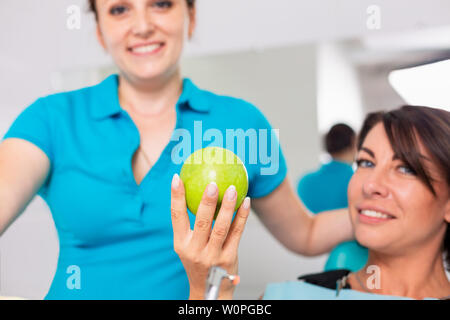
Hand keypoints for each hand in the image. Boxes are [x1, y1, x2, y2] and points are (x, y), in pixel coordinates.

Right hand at [170, 173, 250, 299]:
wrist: (209, 289)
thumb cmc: (198, 260)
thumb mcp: (187, 246)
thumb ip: (190, 225)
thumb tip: (195, 190)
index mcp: (181, 244)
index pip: (176, 217)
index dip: (176, 197)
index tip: (177, 178)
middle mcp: (195, 250)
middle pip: (202, 223)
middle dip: (207, 202)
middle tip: (213, 184)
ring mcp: (213, 256)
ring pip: (222, 228)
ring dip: (228, 207)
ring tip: (233, 189)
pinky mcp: (229, 257)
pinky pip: (237, 233)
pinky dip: (242, 216)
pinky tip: (246, 202)